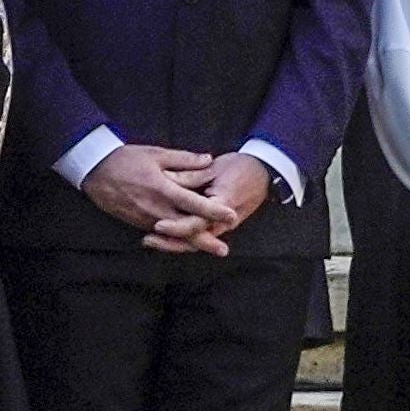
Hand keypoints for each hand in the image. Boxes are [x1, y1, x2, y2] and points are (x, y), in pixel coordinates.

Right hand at [82, 144, 239, 245]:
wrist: (95, 172)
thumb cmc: (125, 159)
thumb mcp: (155, 153)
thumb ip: (184, 159)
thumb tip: (208, 159)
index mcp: (163, 189)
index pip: (194, 203)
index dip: (214, 211)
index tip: (232, 215)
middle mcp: (156, 209)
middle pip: (185, 229)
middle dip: (205, 241)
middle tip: (224, 250)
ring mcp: (146, 219)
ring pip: (173, 236)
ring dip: (192, 243)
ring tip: (210, 248)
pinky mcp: (138, 223)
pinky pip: (161, 234)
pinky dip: (175, 239)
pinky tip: (186, 242)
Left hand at [147, 153, 273, 258]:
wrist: (263, 172)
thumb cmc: (240, 167)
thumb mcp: (214, 168)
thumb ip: (191, 176)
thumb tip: (167, 179)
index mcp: (222, 206)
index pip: (196, 223)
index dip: (176, 226)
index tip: (158, 225)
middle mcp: (223, 222)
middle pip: (194, 240)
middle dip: (170, 243)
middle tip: (146, 240)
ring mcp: (222, 226)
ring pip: (195, 242)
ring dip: (173, 243)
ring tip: (149, 240)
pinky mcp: (219, 225)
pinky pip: (199, 236)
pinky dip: (181, 238)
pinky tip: (164, 235)